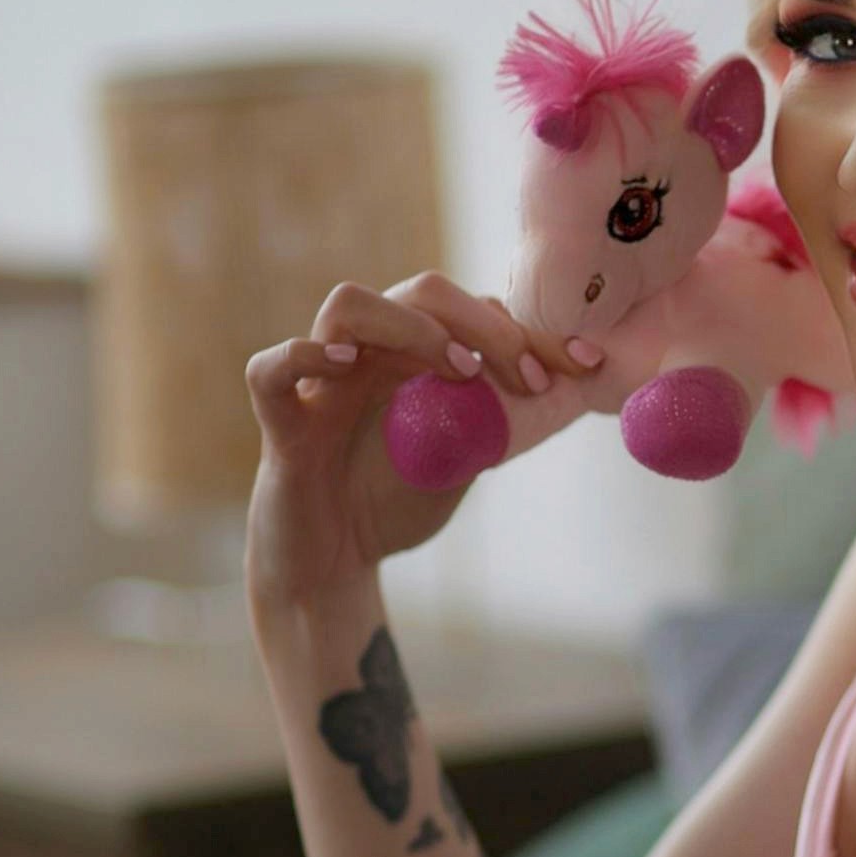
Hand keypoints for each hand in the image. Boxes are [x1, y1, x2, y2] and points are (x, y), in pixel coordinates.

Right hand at [243, 270, 601, 608]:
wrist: (336, 566)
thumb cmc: (397, 501)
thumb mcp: (466, 457)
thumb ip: (504, 418)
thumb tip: (575, 387)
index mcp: (418, 354)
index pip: (476, 309)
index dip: (535, 329)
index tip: (586, 362)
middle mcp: (372, 353)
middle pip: (420, 290)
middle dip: (485, 322)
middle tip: (529, 377)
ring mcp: (323, 383)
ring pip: (349, 303)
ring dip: (413, 326)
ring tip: (459, 370)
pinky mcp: (282, 426)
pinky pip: (269, 369)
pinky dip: (304, 356)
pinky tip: (347, 368)